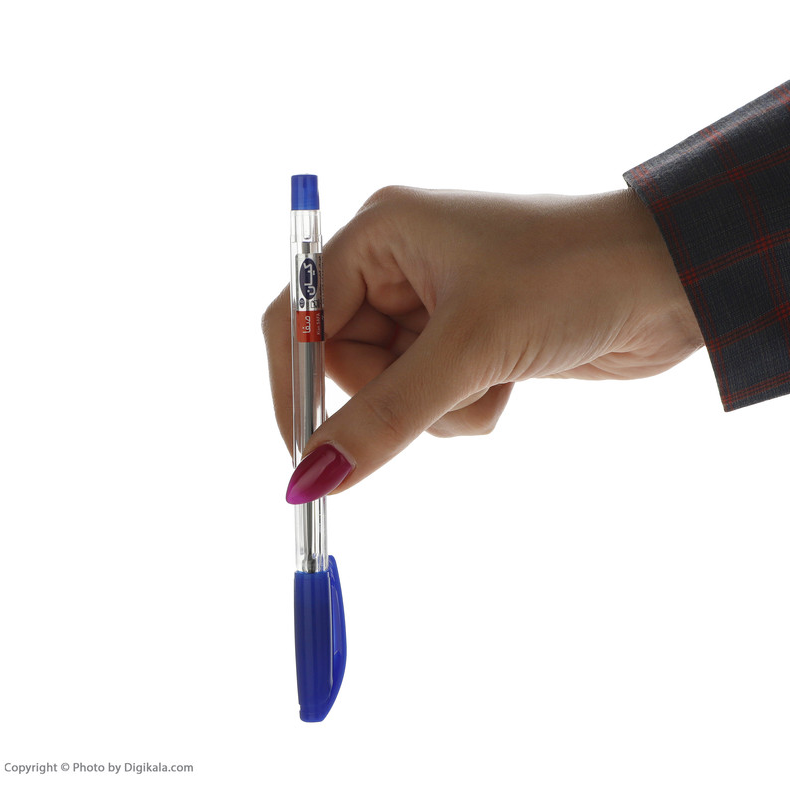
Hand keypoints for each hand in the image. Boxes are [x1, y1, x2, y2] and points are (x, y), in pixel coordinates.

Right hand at [263, 186, 702, 500]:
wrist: (670, 282)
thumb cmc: (571, 277)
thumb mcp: (468, 348)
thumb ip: (383, 416)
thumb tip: (311, 477)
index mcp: (382, 235)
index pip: (298, 315)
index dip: (295, 385)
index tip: (305, 453)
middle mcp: (399, 265)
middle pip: (344, 361)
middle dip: (392, 397)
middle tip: (443, 395)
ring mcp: (434, 305)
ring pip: (391, 388)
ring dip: (436, 409)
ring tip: (491, 384)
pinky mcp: (467, 340)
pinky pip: (431, 397)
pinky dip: (464, 408)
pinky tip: (508, 385)